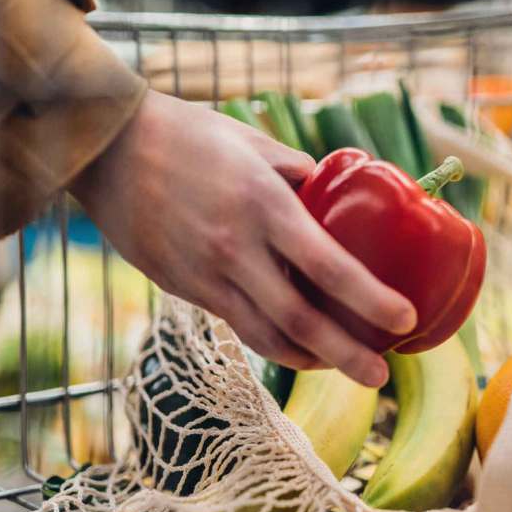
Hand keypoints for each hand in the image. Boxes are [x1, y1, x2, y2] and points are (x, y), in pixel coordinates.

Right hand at [70, 90, 415, 386]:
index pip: (328, 266)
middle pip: (300, 320)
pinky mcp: (183, 288)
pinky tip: (299, 348)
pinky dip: (274, 343)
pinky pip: (238, 326)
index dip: (370, 299)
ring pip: (266, 336)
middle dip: (346, 355)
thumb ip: (299, 175)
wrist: (106, 148)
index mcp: (263, 205)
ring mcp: (206, 274)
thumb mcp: (255, 142)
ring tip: (346, 367)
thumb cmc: (189, 135)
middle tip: (380, 377)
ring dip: (311, 359)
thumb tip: (337, 197)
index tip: (404, 319)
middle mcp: (236, 248)